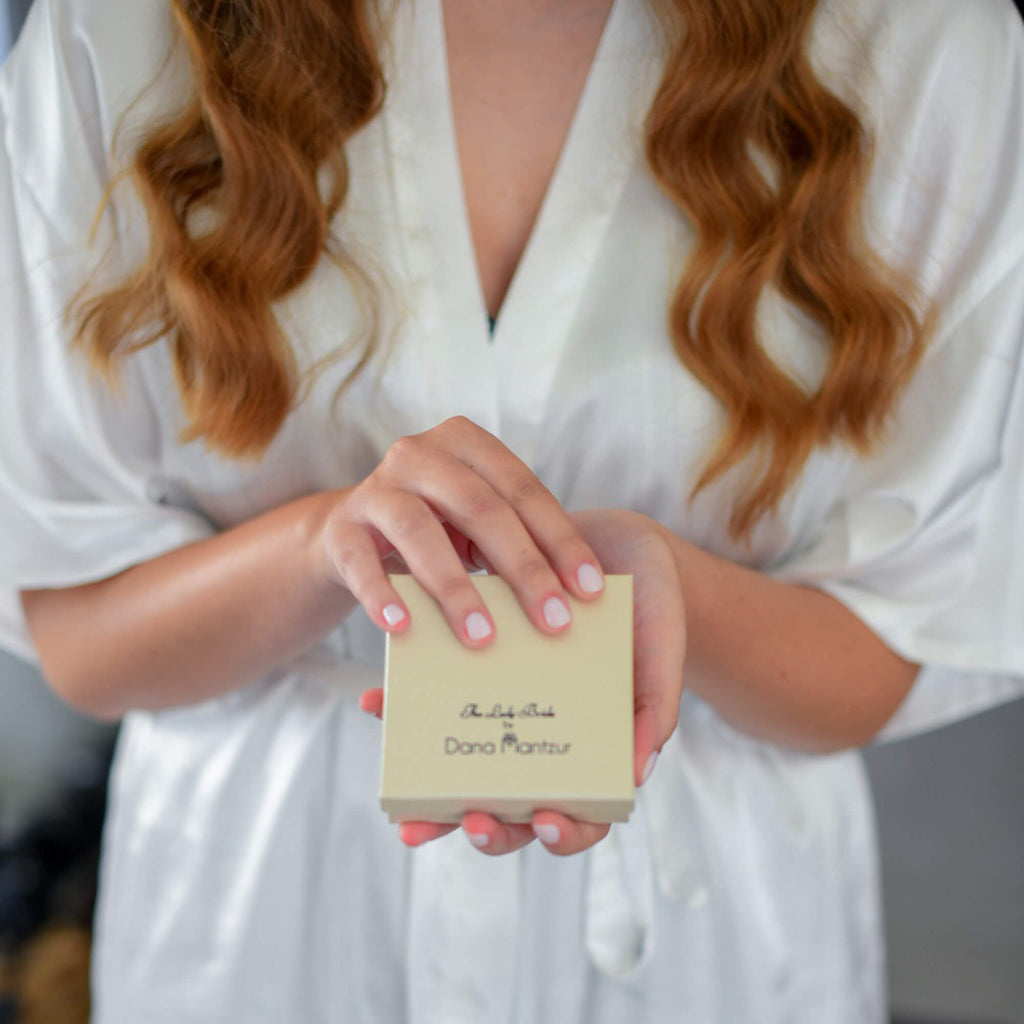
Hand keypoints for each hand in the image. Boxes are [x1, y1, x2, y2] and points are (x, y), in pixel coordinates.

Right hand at [317, 416, 606, 643]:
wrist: (347, 535)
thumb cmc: (434, 529)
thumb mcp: (474, 522)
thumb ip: (514, 540)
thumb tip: (572, 597)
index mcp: (465, 443)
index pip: (522, 490)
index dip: (560, 539)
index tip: (590, 589)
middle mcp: (419, 453)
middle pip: (480, 507)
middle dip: (523, 567)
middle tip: (553, 621)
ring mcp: (375, 487)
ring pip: (419, 530)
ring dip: (456, 588)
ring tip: (483, 637)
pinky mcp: (340, 527)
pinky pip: (360, 561)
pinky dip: (383, 594)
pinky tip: (404, 627)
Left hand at [361, 508, 686, 856]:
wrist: (619, 547)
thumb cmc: (653, 609)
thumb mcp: (662, 649)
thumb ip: (655, 706)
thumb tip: (637, 772)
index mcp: (594, 750)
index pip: (581, 815)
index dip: (564, 832)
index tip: (544, 819)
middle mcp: (544, 741)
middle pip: (516, 809)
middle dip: (488, 828)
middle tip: (466, 820)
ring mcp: (507, 711)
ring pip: (469, 772)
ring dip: (434, 797)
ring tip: (405, 811)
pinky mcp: (476, 672)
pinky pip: (438, 703)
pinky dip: (406, 709)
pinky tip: (376, 703)